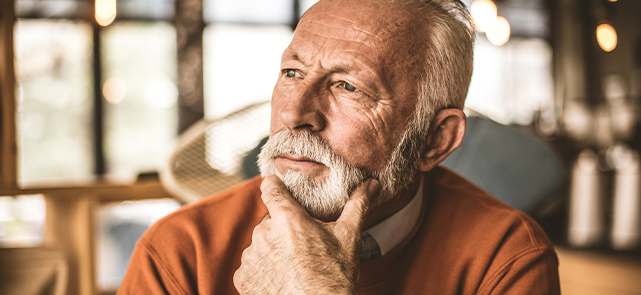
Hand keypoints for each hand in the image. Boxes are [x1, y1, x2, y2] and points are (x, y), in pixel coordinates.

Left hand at [233, 175, 379, 294]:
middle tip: (302, 242)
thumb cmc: (335, 277)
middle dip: (283, 227)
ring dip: (272, 248)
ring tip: (294, 264)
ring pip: (260, 243)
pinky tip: (282, 278)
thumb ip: (357, 205)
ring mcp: (250, 257)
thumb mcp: (349, 237)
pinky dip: (263, 269)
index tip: (282, 190)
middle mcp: (263, 234)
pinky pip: (251, 266)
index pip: (270, 187)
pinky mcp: (243, 278)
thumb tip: (372, 184)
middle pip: (269, 219)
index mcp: (287, 218)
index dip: (276, 186)